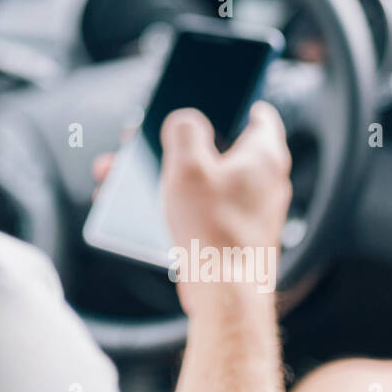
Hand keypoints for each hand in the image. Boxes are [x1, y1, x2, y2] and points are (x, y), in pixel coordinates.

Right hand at [91, 102, 291, 314]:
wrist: (225, 294)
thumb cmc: (213, 230)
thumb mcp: (187, 166)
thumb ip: (184, 130)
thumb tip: (185, 121)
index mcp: (263, 154)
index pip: (258, 113)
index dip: (231, 100)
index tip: (205, 98)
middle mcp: (263, 180)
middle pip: (219, 146)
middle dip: (176, 143)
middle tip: (146, 141)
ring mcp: (249, 210)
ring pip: (204, 179)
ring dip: (166, 175)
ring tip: (127, 178)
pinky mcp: (233, 234)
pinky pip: (202, 208)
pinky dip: (175, 203)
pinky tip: (142, 208)